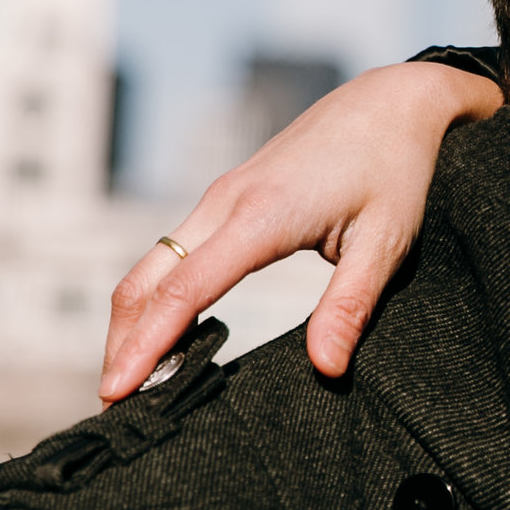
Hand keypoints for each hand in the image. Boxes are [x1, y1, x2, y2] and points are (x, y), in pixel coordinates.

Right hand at [100, 62, 504, 400]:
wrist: (389, 101)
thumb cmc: (395, 168)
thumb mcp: (386, 241)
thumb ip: (350, 305)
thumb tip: (326, 368)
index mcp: (261, 215)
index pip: (185, 291)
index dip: (146, 346)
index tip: (116, 393)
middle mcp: (226, 203)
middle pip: (147, 282)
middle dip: (122, 344)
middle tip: (115, 408)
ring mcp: (220, 198)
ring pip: (152, 266)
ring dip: (134, 323)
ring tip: (133, 384)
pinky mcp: (226, 199)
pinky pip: (174, 253)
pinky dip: (157, 298)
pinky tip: (165, 335)